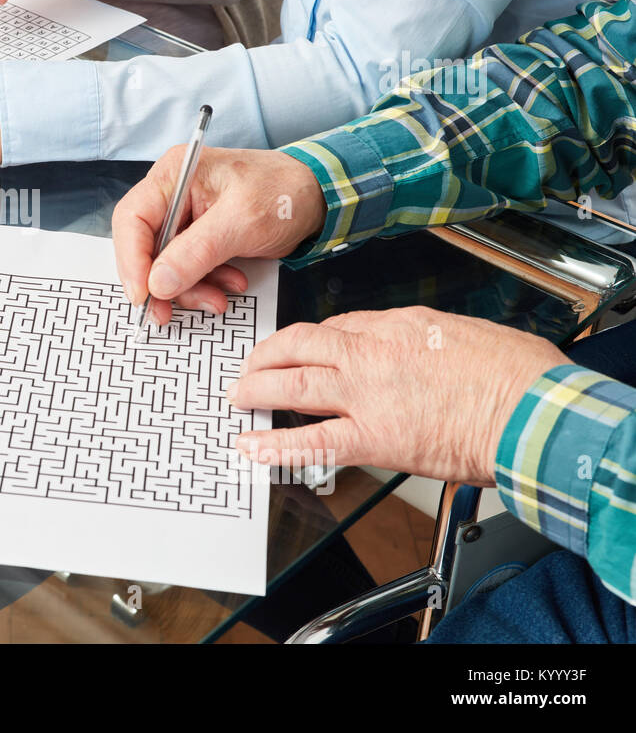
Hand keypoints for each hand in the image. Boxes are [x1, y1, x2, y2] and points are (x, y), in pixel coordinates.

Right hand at [111, 145, 327, 323]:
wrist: (320, 198)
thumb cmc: (284, 194)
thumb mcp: (240, 222)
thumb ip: (196, 252)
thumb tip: (157, 283)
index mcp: (174, 174)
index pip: (132, 219)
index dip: (132, 260)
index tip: (143, 295)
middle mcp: (172, 193)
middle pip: (143, 245)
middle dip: (160, 282)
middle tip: (167, 313)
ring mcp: (184, 216)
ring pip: (164, 264)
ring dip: (188, 288)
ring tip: (218, 299)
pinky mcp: (199, 237)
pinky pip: (186, 268)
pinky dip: (204, 284)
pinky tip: (230, 285)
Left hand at [231, 307, 568, 484]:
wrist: (534, 411)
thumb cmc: (517, 375)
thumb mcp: (465, 332)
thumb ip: (427, 339)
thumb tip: (415, 348)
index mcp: (399, 325)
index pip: (338, 327)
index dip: (313, 341)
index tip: (302, 351)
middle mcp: (373, 354)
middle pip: (301, 346)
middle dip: (267, 356)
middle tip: (249, 366)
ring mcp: (367, 395)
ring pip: (295, 385)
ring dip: (258, 390)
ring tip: (238, 398)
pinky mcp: (373, 438)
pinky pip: (311, 442)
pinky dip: (275, 446)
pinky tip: (251, 447)